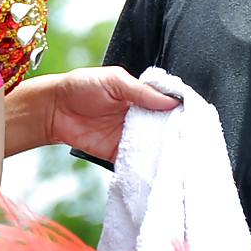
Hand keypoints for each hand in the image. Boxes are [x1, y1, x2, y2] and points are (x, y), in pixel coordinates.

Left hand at [43, 66, 180, 161]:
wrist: (53, 110)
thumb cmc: (81, 86)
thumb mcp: (114, 81)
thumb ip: (142, 91)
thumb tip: (172, 101)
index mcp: (141, 96)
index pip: (167, 104)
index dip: (181, 111)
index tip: (197, 119)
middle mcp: (139, 116)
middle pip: (164, 127)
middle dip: (177, 134)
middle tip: (193, 141)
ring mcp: (129, 136)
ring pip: (153, 146)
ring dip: (164, 151)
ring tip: (183, 157)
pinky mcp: (118, 153)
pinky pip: (136, 161)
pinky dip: (146, 166)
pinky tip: (159, 169)